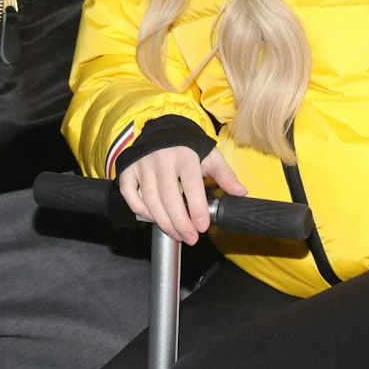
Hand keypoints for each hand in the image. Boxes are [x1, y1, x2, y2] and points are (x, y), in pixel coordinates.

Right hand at [115, 145, 245, 244]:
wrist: (161, 130)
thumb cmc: (188, 148)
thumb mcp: (210, 156)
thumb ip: (225, 175)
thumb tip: (241, 193)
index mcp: (184, 154)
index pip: (190, 183)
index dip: (197, 207)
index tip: (203, 226)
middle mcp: (161, 158)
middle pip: (169, 196)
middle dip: (180, 222)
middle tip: (191, 238)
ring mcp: (142, 164)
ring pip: (150, 199)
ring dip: (163, 221)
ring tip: (177, 235)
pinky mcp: (128, 170)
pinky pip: (130, 194)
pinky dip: (140, 210)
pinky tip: (154, 220)